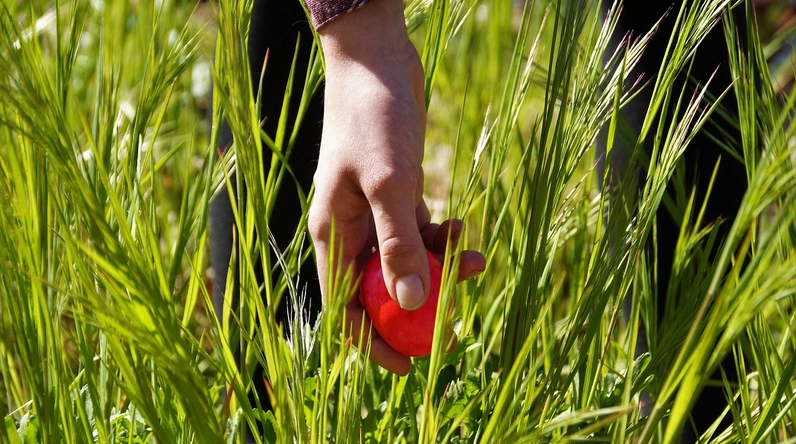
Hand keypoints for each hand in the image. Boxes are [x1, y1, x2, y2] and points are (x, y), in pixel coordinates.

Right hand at [308, 0, 484, 374]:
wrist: (378, 60)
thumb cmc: (372, 119)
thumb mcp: (388, 184)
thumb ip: (399, 245)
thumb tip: (414, 303)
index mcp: (333, 234)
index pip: (344, 309)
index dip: (373, 343)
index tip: (409, 367)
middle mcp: (349, 230)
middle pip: (378, 292)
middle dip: (416, 310)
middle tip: (454, 326)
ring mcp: (373, 213)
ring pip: (405, 262)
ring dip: (438, 269)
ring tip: (473, 262)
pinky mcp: (397, 195)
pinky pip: (419, 232)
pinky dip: (441, 237)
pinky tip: (464, 230)